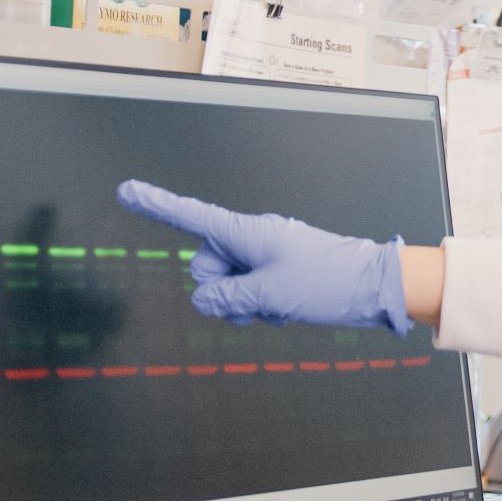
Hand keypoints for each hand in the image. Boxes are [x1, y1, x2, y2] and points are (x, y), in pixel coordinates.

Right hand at [116, 180, 412, 332]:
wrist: (374, 287)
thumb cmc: (327, 282)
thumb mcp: (271, 295)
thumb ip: (228, 298)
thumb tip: (203, 300)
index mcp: (247, 231)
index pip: (191, 216)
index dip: (157, 206)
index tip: (127, 191)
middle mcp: (251, 238)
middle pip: (205, 264)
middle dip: (220, 288)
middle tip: (255, 299)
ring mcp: (263, 255)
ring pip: (226, 283)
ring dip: (242, 302)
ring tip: (276, 306)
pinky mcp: (275, 271)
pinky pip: (247, 291)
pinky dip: (257, 305)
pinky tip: (283, 309)